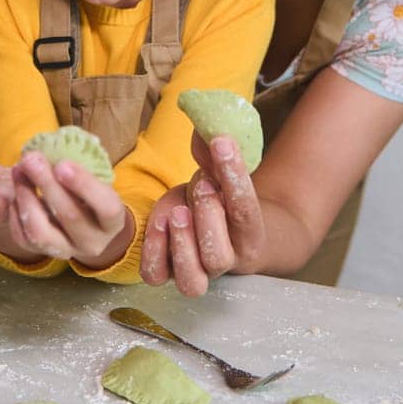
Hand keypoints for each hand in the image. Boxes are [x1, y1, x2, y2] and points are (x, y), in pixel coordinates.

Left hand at [0, 153, 130, 267]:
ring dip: (26, 199)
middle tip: (31, 159)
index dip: (84, 185)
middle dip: (47, 185)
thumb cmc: (91, 194)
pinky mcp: (43, 254)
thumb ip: (79, 169)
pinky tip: (14, 193)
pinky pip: (24, 239)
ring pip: (41, 232)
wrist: (86, 223)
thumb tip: (53, 147)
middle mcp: (93, 243)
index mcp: (112, 222)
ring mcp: (67, 251)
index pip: (105, 207)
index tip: (63, 164)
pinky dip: (15, 215)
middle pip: (70, 216)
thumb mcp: (96, 181)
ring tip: (18, 172)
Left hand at [140, 134, 265, 295]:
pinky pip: (156, 275)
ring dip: (180, 243)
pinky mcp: (167, 272)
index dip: (234, 175)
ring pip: (192, 279)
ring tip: (177, 212)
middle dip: (208, 216)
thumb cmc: (218, 197)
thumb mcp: (218, 175)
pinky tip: (159, 222)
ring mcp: (197, 272)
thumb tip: (204, 124)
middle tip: (201, 184)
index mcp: (249, 233)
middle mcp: (226, 260)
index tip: (222, 143)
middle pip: (218, 255)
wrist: (218, 229)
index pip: (245, 209)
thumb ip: (214, 156)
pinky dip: (153, 251)